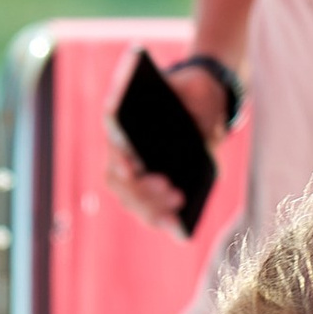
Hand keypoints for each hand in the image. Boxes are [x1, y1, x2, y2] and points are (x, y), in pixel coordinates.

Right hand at [102, 61, 230, 233]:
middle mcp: (118, 147)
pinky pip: (146, 208)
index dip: (119, 156)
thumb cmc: (193, 93)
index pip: (112, 136)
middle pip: (118, 177)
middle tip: (170, 189)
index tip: (133, 168)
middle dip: (141, 189)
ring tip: (178, 207)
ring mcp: (129, 171)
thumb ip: (192, 99)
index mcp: (122, 117)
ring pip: (129, 197)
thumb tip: (197, 129)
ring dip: (150, 208)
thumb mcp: (197, 87)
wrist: (200, 105)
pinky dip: (160, 219)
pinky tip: (177, 226)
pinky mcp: (145, 189)